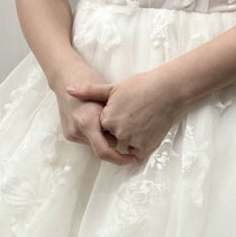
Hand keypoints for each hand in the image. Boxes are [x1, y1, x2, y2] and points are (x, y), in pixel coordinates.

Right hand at [53, 66, 135, 166]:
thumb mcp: (107, 97)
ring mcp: (71, 133)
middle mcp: (78, 130)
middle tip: (117, 123)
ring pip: (95, 143)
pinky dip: (94, 133)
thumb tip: (129, 134)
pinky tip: (93, 118)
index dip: (120, 158)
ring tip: (101, 116)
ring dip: (102, 135)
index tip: (133, 158)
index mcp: (88, 122)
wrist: (65, 76)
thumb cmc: (89, 80)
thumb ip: (115, 118)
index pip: (105, 150)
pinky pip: (87, 139)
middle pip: (102, 146)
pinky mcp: (68, 134)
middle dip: (112, 139)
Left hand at [67, 69, 182, 160]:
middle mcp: (117, 132)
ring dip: (130, 136)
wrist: (167, 89)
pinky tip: (146, 127)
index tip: (121, 107)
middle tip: (133, 112)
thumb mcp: (113, 87)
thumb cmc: (140, 85)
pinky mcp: (146, 146)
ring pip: (126, 143)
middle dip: (120, 128)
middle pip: (114, 135)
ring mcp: (132, 140)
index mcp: (106, 119)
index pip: (102, 125)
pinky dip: (141, 143)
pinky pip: (138, 151)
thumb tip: (68, 90)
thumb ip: (89, 91)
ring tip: (141, 117)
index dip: (111, 116)